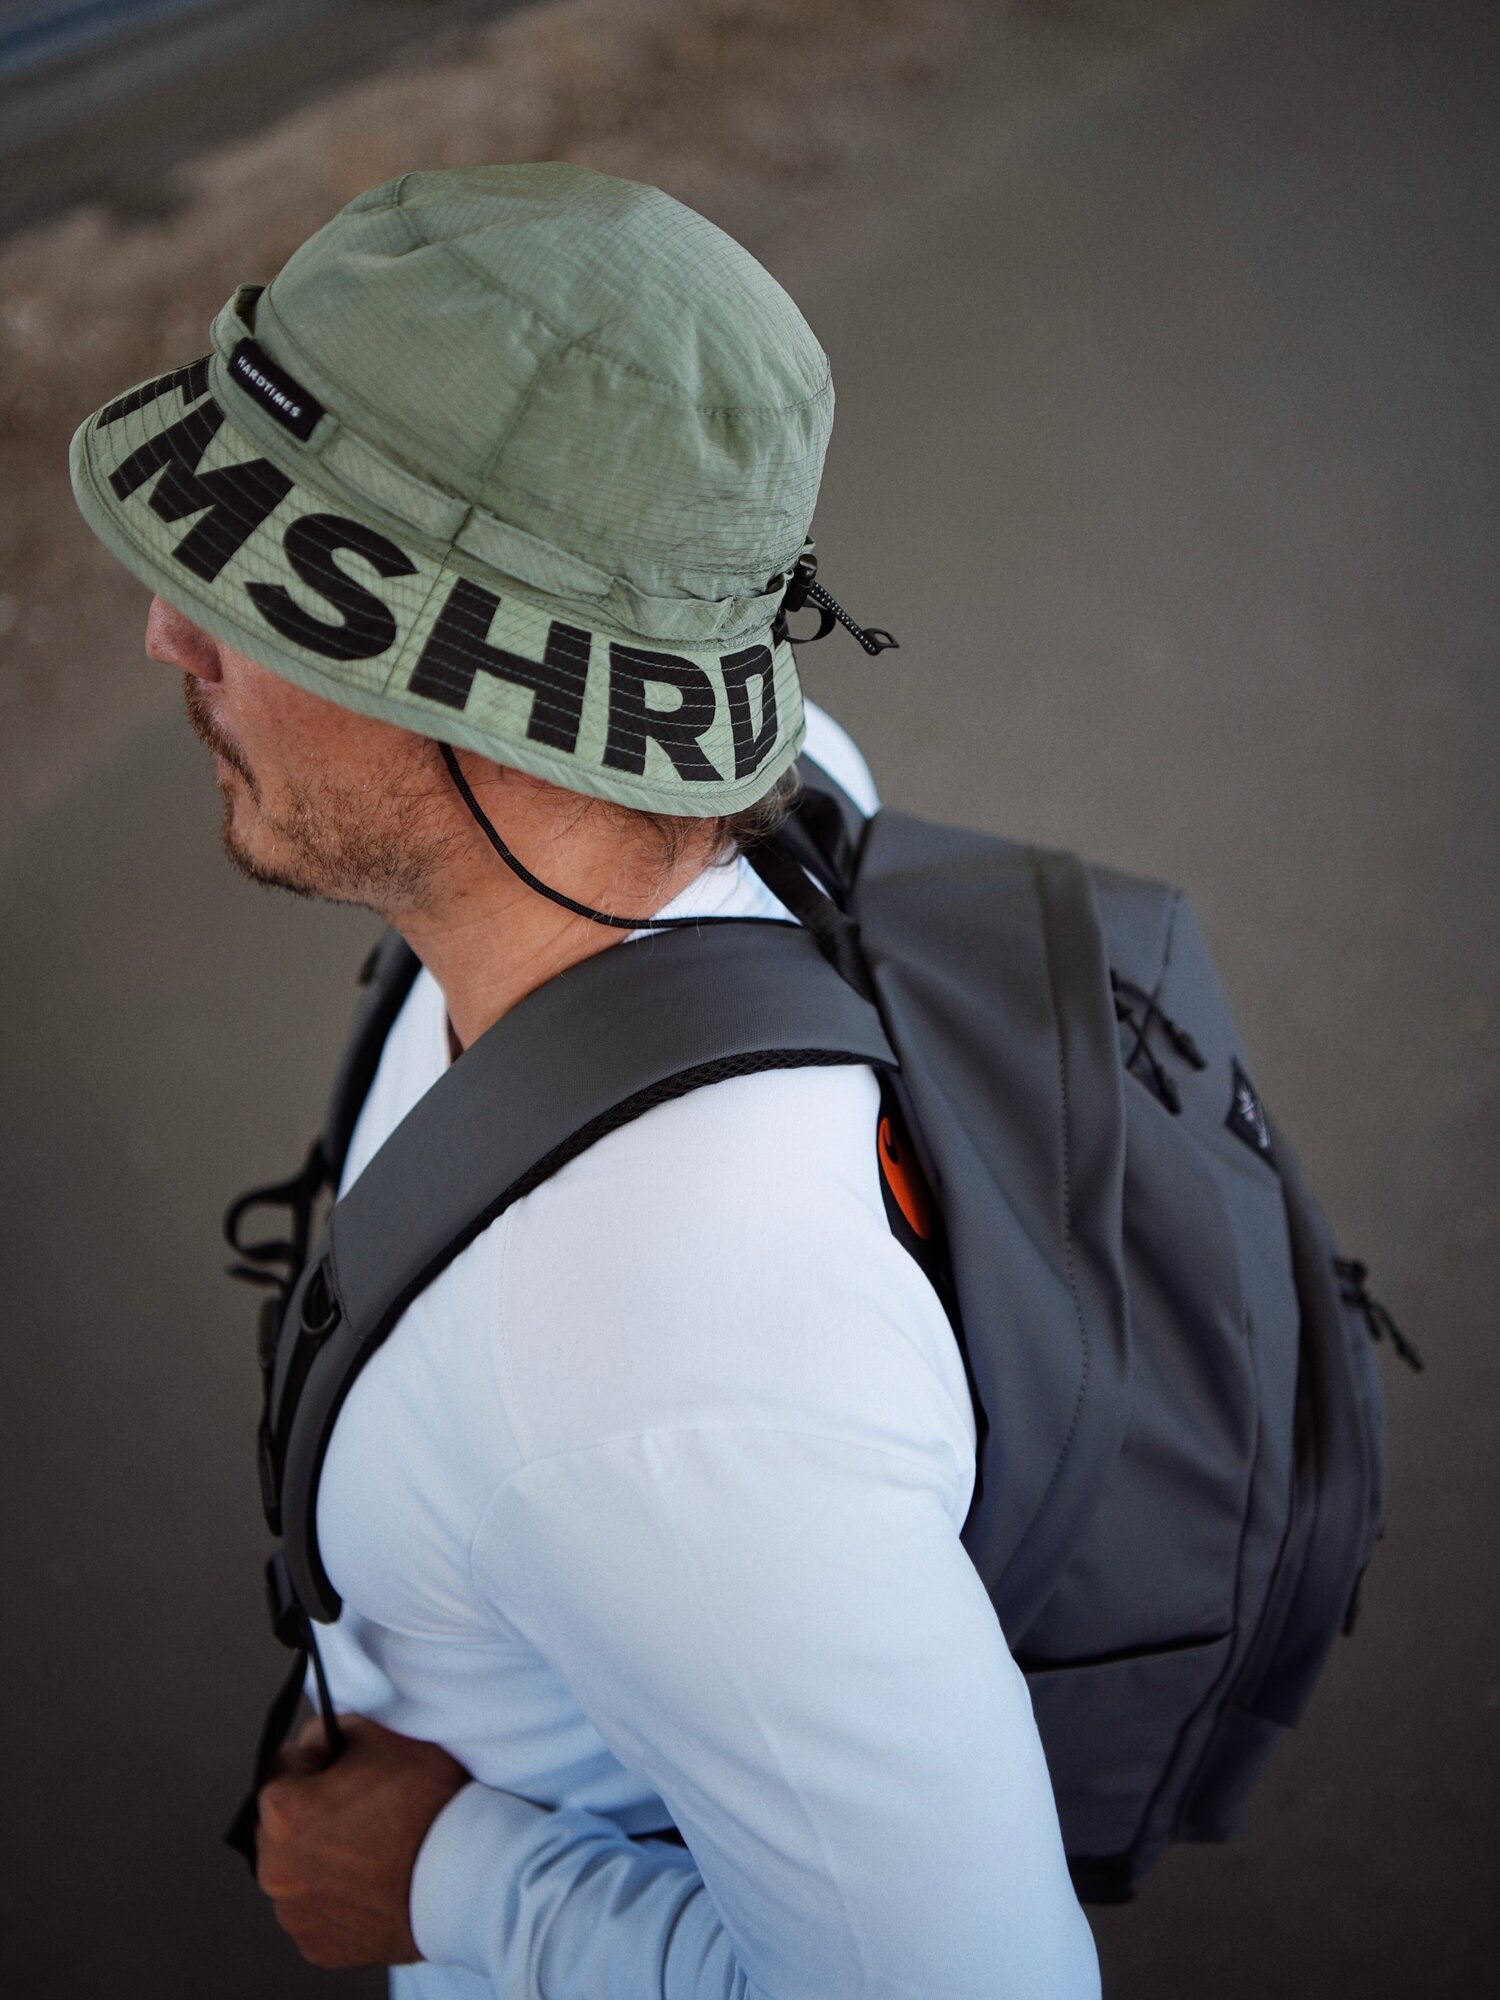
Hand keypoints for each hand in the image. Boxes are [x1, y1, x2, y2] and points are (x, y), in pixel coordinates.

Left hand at [255, 1713, 470, 1967]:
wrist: (467, 1876)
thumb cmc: (427, 1804)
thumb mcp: (383, 1734)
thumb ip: (334, 1728)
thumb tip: (317, 1744)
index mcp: (282, 1813)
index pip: (287, 1763)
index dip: (323, 1758)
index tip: (354, 1768)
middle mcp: (275, 1869)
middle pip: (284, 1822)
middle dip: (314, 1809)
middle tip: (367, 1807)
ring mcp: (295, 1915)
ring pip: (298, 1869)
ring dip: (321, 1855)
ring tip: (374, 1846)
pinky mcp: (319, 1946)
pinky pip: (317, 1909)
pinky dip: (336, 1896)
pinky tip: (372, 1881)